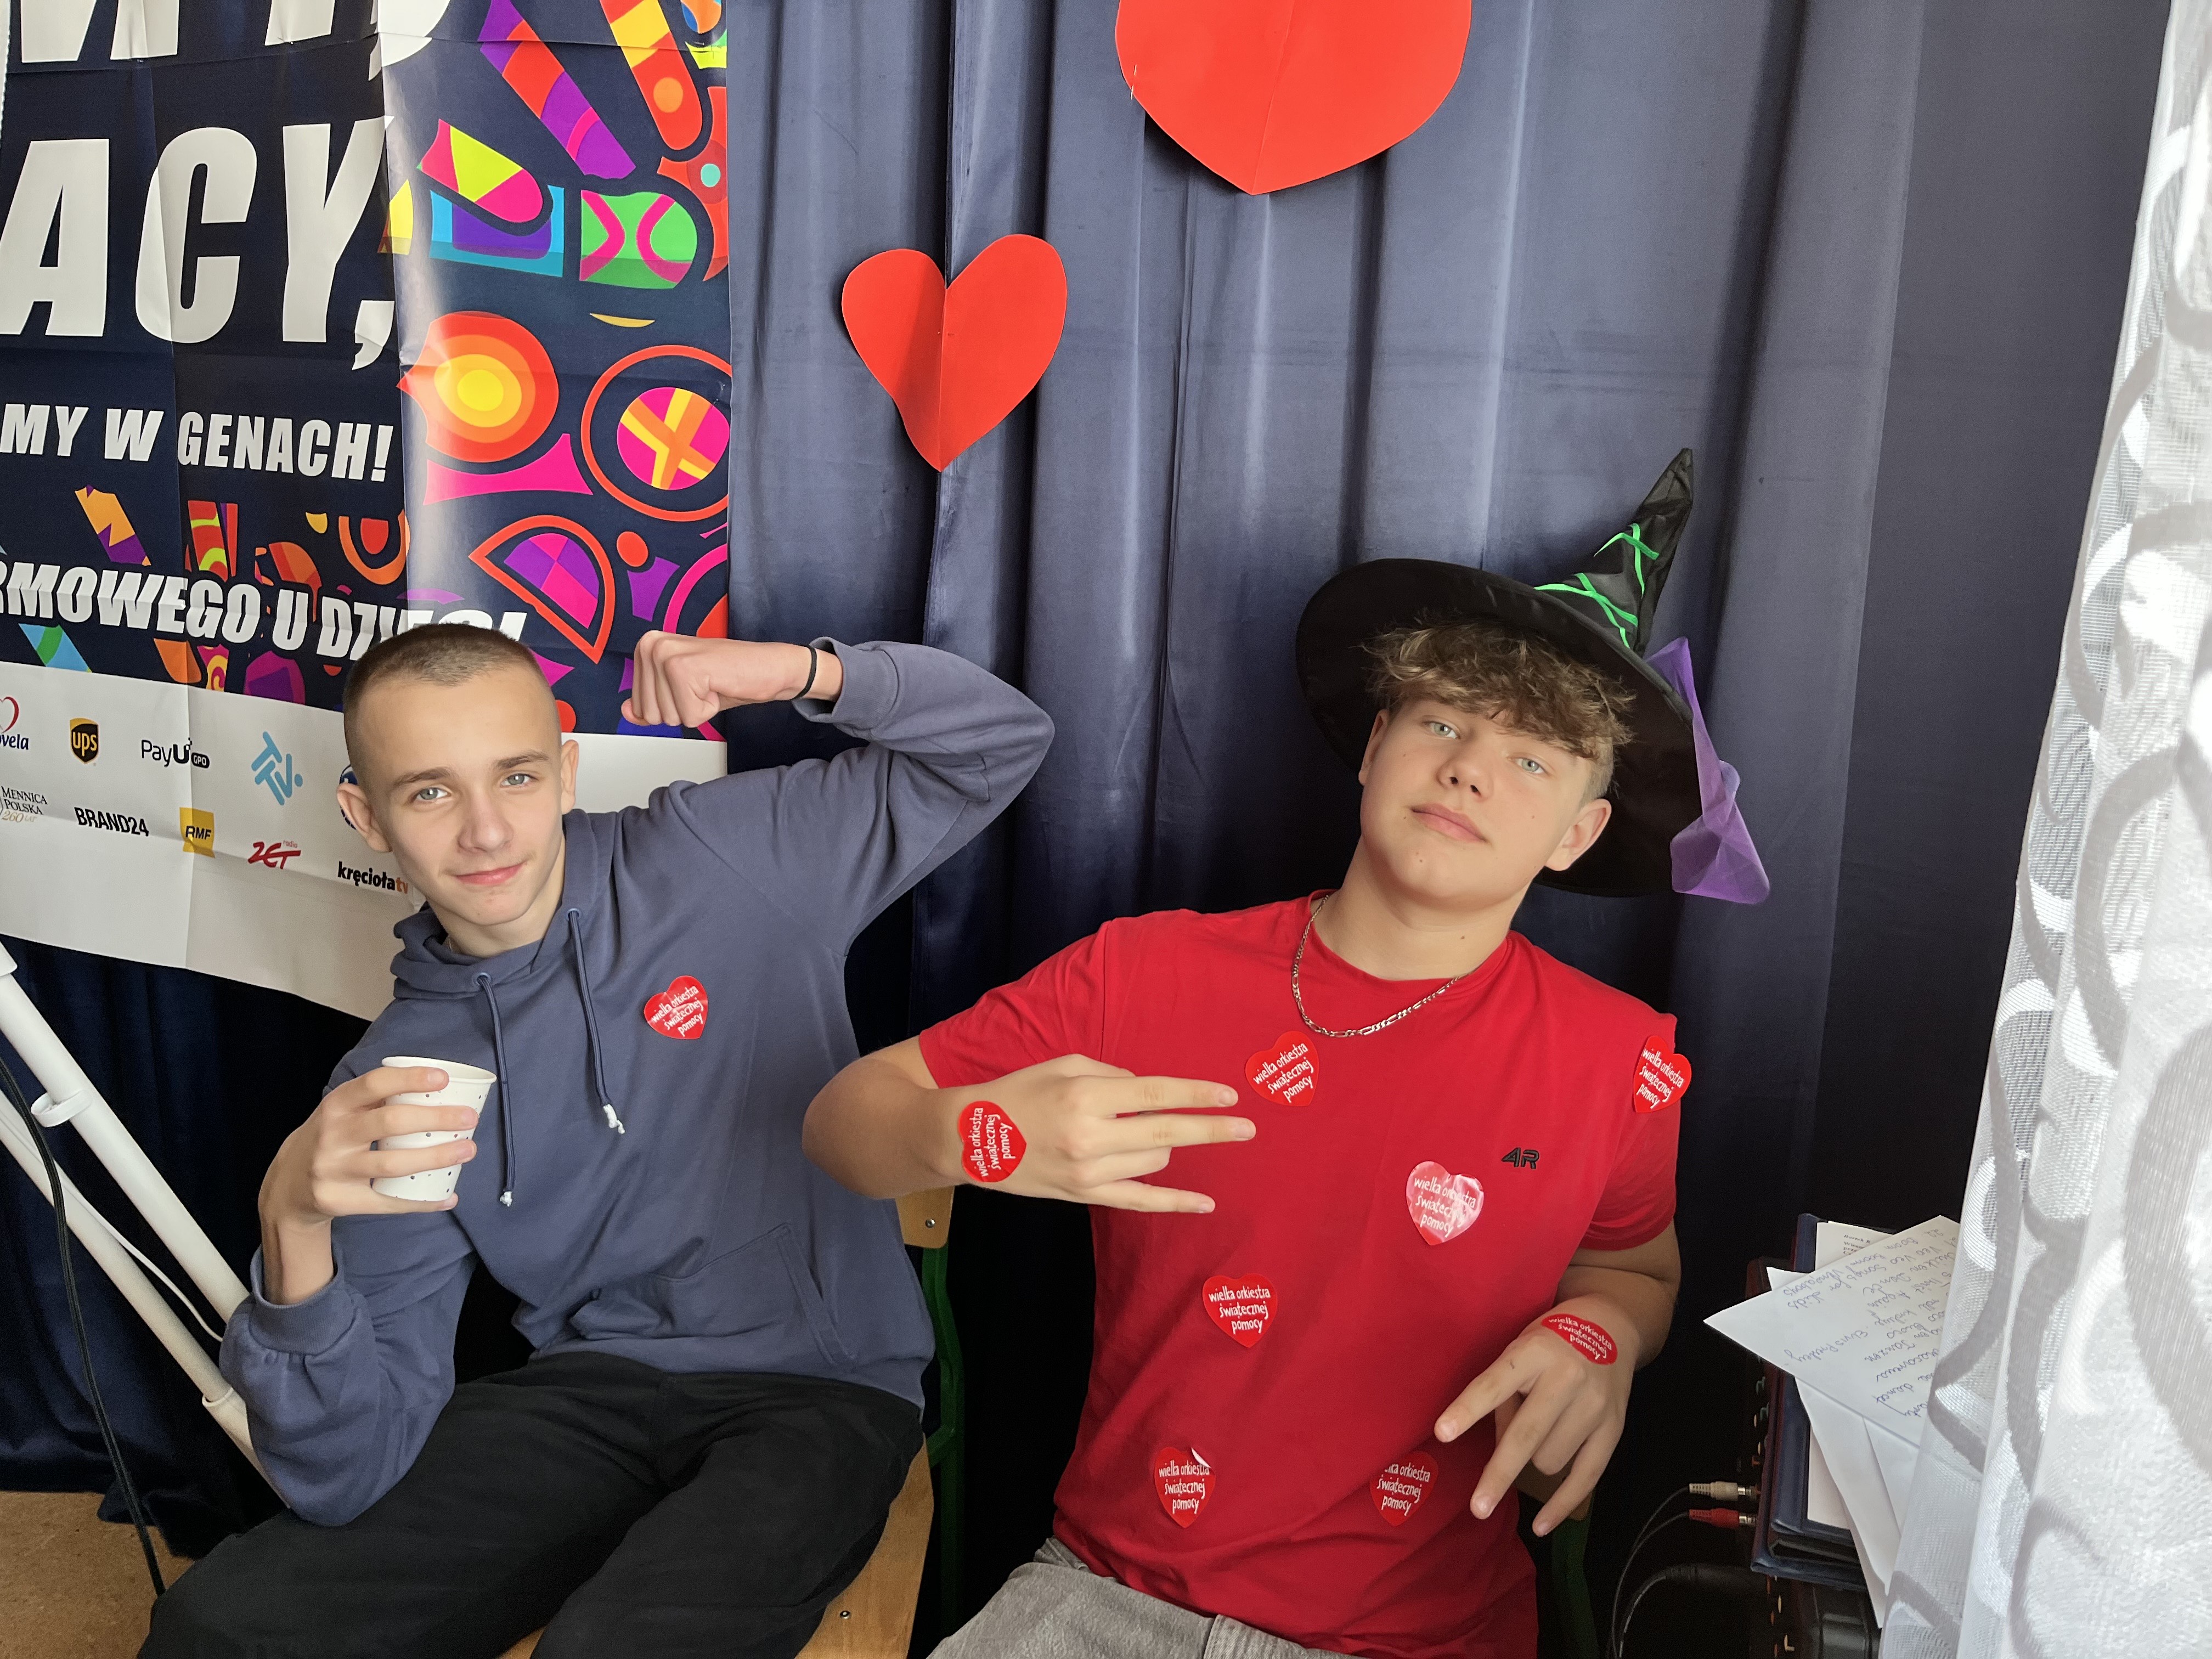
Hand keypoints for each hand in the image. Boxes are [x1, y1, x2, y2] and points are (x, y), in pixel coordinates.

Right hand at [259, 1065, 480, 1230]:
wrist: (288, 1185)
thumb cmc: (332, 1138)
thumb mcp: (343, 1111)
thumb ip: (379, 1099)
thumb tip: (440, 1090)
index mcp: (336, 1105)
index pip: (373, 1084)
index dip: (409, 1079)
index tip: (443, 1079)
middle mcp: (332, 1135)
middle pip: (389, 1123)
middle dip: (434, 1119)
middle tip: (469, 1118)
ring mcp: (334, 1170)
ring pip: (391, 1164)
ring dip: (435, 1158)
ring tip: (467, 1150)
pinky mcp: (340, 1201)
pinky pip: (387, 1202)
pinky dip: (422, 1201)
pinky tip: (448, 1196)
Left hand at [622, 633, 842, 727]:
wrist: (768, 667)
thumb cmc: (729, 675)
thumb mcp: (681, 692)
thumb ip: (651, 702)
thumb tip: (626, 712)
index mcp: (646, 646)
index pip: (639, 707)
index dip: (671, 707)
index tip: (693, 686)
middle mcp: (651, 645)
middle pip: (652, 714)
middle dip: (682, 710)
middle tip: (704, 687)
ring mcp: (666, 656)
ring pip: (669, 717)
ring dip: (696, 710)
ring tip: (711, 685)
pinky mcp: (684, 669)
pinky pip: (689, 717)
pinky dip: (708, 711)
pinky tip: (718, 687)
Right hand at [944, 1055, 1252, 1212]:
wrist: (973, 1139)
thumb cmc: (1020, 1091)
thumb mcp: (1064, 1065)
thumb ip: (1113, 1076)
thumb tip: (1151, 1094)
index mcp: (1085, 1098)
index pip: (1154, 1095)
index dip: (1195, 1094)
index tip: (1229, 1096)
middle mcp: (1090, 1137)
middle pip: (1166, 1132)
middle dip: (1211, 1128)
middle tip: (1247, 1128)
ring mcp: (1089, 1172)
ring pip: (1155, 1159)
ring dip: (1163, 1141)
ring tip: (1138, 1129)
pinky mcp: (1085, 1194)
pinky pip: (1141, 1201)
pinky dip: (1175, 1202)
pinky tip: (1206, 1203)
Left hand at [1434, 1297, 1636, 1534]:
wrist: (1610, 1325)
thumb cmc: (1550, 1340)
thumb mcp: (1519, 1349)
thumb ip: (1505, 1395)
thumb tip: (1498, 1450)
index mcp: (1534, 1351)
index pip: (1495, 1384)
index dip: (1468, 1409)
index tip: (1442, 1433)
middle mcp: (1567, 1378)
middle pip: (1526, 1435)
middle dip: (1499, 1474)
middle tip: (1477, 1507)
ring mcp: (1595, 1405)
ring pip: (1550, 1459)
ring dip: (1534, 1459)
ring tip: (1541, 1427)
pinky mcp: (1614, 1428)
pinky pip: (1587, 1476)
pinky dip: (1562, 1504)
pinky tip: (1542, 1525)